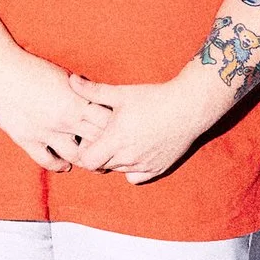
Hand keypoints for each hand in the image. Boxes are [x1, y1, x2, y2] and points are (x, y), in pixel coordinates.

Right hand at [0, 53, 112, 173]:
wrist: (0, 71)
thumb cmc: (33, 70)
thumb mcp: (65, 77)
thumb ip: (82, 93)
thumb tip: (99, 99)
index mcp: (77, 100)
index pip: (107, 122)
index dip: (116, 129)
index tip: (118, 132)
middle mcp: (65, 118)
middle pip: (96, 142)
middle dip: (106, 148)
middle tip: (110, 152)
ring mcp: (46, 131)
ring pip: (76, 156)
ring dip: (85, 161)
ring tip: (90, 162)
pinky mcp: (28, 140)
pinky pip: (48, 161)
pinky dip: (60, 166)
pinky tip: (65, 164)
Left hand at [67, 68, 232, 183]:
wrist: (188, 107)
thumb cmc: (153, 98)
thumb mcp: (121, 93)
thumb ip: (93, 91)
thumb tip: (71, 81)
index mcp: (116, 140)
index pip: (87, 161)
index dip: (84, 152)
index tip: (90, 139)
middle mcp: (128, 157)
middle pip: (101, 166)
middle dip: (99, 154)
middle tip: (105, 137)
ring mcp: (143, 165)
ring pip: (118, 171)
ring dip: (115, 160)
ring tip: (122, 140)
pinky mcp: (157, 169)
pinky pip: (135, 178)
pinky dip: (131, 169)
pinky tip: (135, 152)